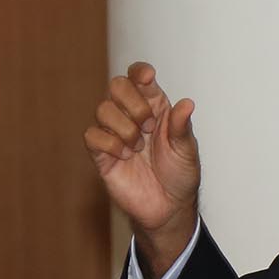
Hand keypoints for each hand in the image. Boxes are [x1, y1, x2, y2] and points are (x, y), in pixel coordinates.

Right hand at [83, 61, 199, 277]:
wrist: (169, 207)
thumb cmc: (180, 175)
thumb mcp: (187, 150)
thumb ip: (182, 126)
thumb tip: (187, 103)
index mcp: (155, 107)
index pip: (138, 76)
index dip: (139, 72)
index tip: (148, 78)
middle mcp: (132, 116)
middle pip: (117, 85)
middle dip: (133, 103)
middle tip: (149, 126)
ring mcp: (115, 134)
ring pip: (102, 109)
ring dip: (124, 127)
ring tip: (139, 147)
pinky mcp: (102, 154)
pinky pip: (92, 135)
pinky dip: (110, 143)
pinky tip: (125, 156)